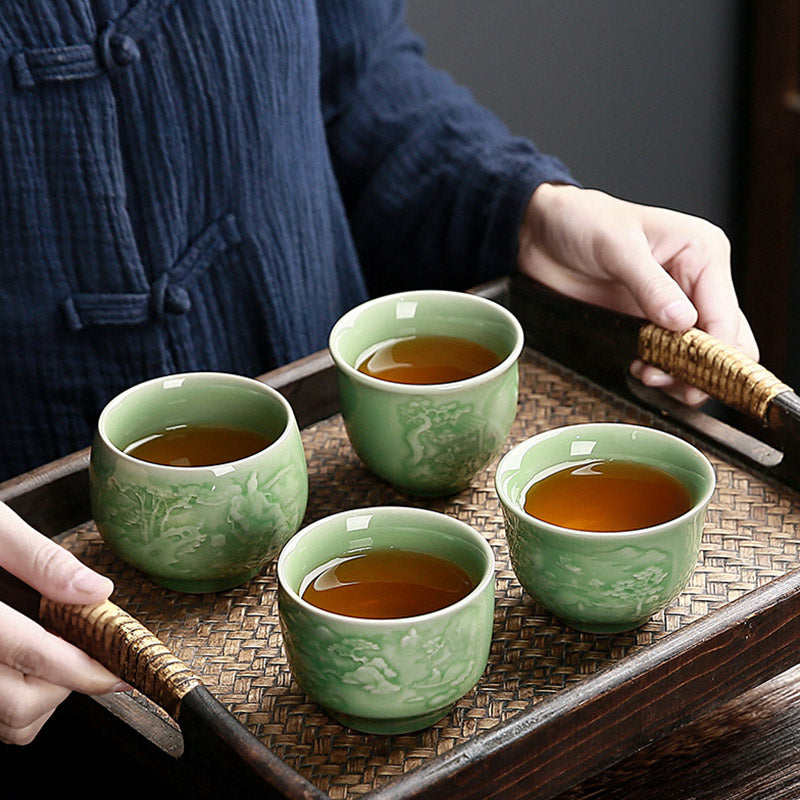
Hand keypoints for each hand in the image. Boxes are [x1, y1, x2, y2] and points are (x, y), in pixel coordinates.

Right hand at [0, 502, 127, 744]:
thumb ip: (41, 559)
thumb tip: (96, 591)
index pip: (31, 653)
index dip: (83, 669)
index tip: (120, 672)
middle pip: (20, 704)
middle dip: (65, 684)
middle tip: (82, 648)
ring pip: (4, 721)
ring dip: (41, 698)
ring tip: (52, 653)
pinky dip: (13, 701)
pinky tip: (24, 663)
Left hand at [518, 183, 758, 405]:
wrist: (544, 233)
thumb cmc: (583, 222)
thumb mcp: (617, 246)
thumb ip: (650, 285)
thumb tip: (682, 321)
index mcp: (703, 253)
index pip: (725, 314)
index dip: (716, 351)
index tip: (692, 375)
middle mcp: (696, 281)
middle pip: (727, 340)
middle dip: (706, 370)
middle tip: (672, 383)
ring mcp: (673, 306)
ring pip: (703, 356)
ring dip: (682, 376)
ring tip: (648, 375)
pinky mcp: (648, 323)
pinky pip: (670, 358)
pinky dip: (662, 373)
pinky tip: (639, 370)